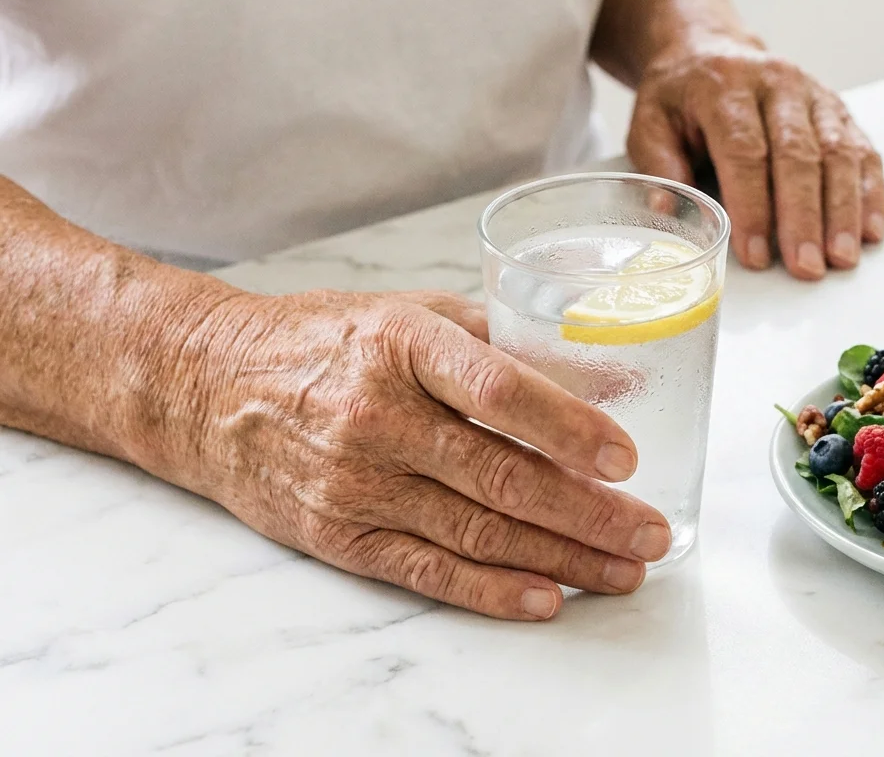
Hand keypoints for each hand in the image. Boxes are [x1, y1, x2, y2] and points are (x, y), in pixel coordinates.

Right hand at [157, 289, 670, 620]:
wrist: (207, 387)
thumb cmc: (324, 341)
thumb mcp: (411, 311)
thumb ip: (502, 339)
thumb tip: (605, 368)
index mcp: (403, 345)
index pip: (501, 392)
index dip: (570, 429)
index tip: (626, 458)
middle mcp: (378, 416)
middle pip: (503, 476)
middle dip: (591, 513)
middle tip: (651, 531)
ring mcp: (355, 482)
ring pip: (478, 531)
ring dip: (562, 557)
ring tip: (623, 569)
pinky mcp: (339, 535)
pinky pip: (429, 570)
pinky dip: (493, 589)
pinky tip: (547, 598)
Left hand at [627, 37, 883, 280]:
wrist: (711, 52)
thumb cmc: (681, 99)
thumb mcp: (649, 123)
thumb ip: (660, 167)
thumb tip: (672, 213)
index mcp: (726, 88)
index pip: (745, 150)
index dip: (752, 206)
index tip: (756, 254)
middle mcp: (777, 85)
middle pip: (798, 155)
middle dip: (804, 217)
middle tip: (807, 267)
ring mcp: (815, 96)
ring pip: (839, 154)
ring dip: (843, 211)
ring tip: (842, 258)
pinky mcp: (840, 112)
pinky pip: (863, 152)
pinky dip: (869, 194)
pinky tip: (869, 231)